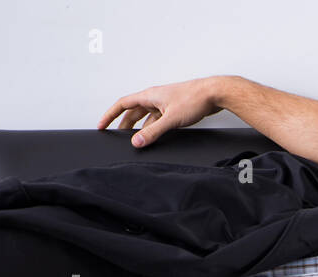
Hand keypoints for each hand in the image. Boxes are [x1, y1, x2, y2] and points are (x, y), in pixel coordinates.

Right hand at [96, 76, 230, 147]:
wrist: (215, 94)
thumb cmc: (195, 99)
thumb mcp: (171, 119)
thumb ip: (153, 132)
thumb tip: (137, 141)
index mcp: (149, 96)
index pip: (122, 104)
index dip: (110, 115)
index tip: (102, 125)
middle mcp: (155, 98)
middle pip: (133, 111)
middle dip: (124, 123)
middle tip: (118, 137)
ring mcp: (165, 103)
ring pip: (147, 116)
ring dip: (140, 127)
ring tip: (136, 139)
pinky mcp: (175, 108)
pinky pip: (159, 118)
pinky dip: (154, 127)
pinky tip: (156, 135)